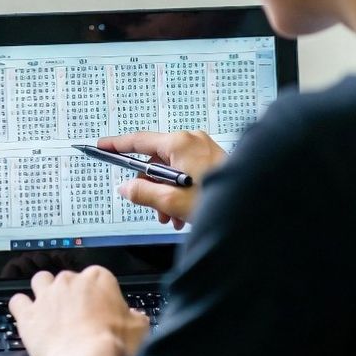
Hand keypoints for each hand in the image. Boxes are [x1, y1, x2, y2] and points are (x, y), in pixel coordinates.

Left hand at [9, 267, 148, 355]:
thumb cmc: (112, 346)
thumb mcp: (138, 330)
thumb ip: (136, 318)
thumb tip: (136, 317)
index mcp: (98, 279)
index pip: (98, 277)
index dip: (100, 294)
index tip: (102, 308)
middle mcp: (70, 282)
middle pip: (68, 278)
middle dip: (71, 293)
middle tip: (78, 315)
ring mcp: (47, 296)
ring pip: (41, 280)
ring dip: (44, 291)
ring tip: (50, 308)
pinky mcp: (29, 315)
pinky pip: (17, 301)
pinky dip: (21, 307)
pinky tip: (27, 316)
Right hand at [99, 131, 225, 227]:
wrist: (252, 205)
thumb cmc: (219, 201)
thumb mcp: (172, 201)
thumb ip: (143, 193)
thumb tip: (127, 188)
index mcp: (179, 143)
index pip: (139, 140)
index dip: (117, 145)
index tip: (103, 146)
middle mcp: (191, 140)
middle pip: (156, 159)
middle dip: (151, 185)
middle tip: (153, 206)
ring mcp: (203, 147)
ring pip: (171, 168)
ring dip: (166, 192)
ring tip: (172, 216)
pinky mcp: (212, 157)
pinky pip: (186, 170)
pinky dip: (180, 189)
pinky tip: (184, 211)